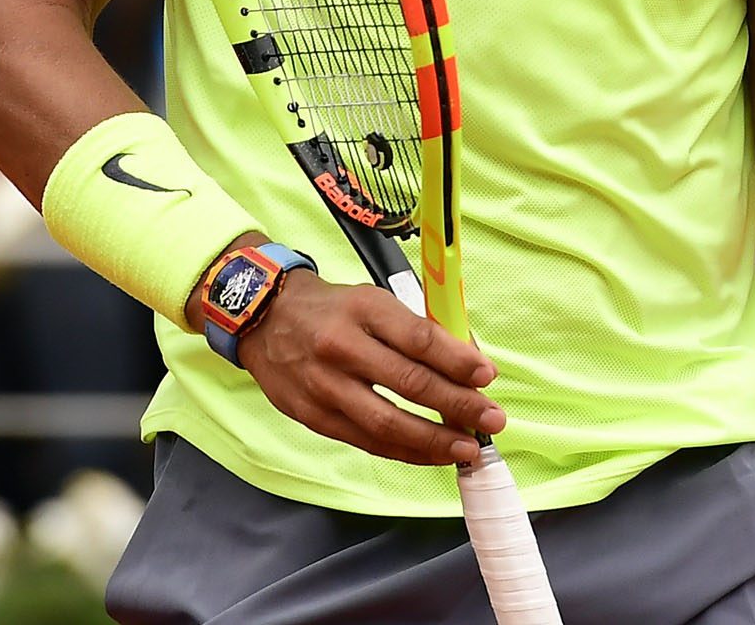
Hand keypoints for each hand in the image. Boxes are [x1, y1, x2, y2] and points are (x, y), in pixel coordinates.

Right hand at [236, 269, 504, 467]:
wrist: (263, 317)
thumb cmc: (332, 309)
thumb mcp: (372, 300)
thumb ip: (414, 331)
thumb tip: (467, 365)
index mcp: (363, 308)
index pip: (419, 339)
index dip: (458, 361)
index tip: (487, 376)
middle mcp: (342, 346)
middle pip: (409, 383)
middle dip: (458, 405)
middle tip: (491, 419)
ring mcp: (324, 385)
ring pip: (387, 422)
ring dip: (434, 440)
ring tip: (467, 447)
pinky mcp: (312, 416)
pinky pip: (366, 441)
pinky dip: (404, 451)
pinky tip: (431, 454)